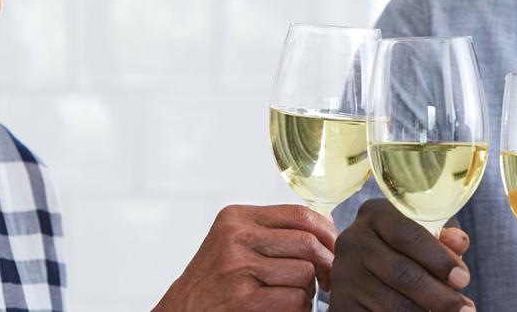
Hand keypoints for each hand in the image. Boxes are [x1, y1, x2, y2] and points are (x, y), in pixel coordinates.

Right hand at [154, 204, 336, 311]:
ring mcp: (239, 269)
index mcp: (236, 218)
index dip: (327, 232)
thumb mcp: (233, 243)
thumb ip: (270, 232)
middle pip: (307, 244)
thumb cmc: (213, 281)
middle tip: (328, 279)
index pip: (298, 214)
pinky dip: (299, 309)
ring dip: (309, 291)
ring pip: (305, 274)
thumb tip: (327, 232)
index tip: (335, 248)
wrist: (181, 311)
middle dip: (326, 264)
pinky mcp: (244, 299)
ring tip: (293, 296)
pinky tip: (283, 309)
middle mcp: (236, 238)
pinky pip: (296, 300)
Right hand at [328, 199, 474, 310]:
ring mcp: (343, 275)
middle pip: (403, 273)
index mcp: (375, 214)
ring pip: (393, 303)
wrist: (366, 271)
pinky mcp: (340, 305)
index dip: (440, 259)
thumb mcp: (426, 235)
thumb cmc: (406, 249)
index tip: (463, 279)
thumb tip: (458, 242)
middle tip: (467, 309)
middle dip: (441, 296)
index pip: (409, 235)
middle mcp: (352, 241)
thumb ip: (445, 237)